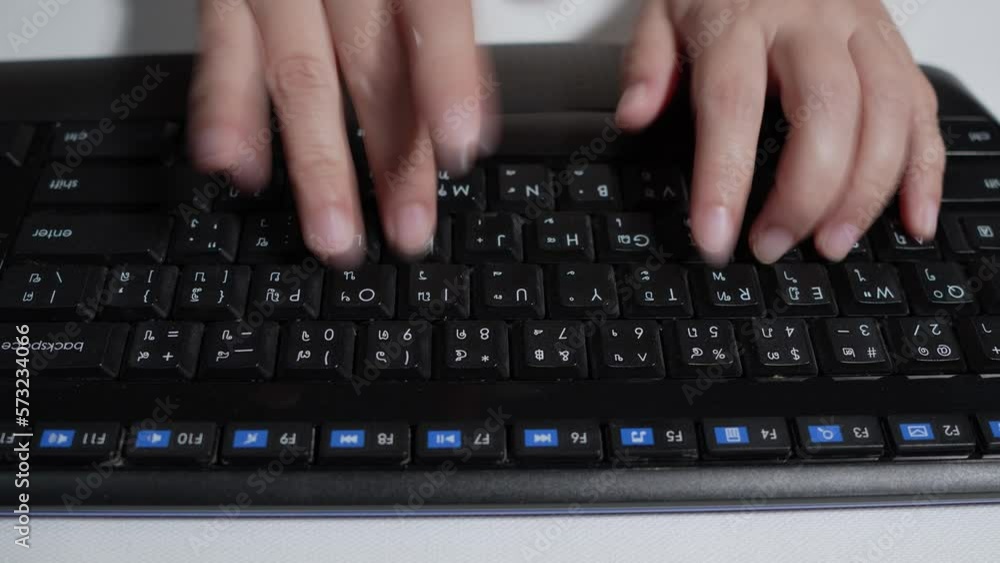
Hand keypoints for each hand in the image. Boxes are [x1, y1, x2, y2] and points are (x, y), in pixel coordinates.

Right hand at [188, 0, 492, 264]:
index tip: (462, 146)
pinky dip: (226, 109)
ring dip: (312, 161)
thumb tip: (542, 7)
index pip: (430, 8)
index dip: (447, 77)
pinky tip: (238, 166)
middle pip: (368, 62)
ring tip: (332, 234)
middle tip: (408, 230)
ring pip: (295, 72)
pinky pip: (218, 46)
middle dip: (390, 155)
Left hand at [617, 0, 944, 263]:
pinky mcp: (896, 46)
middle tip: (774, 245)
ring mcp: (862, 33)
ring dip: (865, 191)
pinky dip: (925, 170)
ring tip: (832, 244)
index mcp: (740, 19)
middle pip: (825, 111)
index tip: (714, 236)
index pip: (732, 104)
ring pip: (886, 112)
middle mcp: (810, 23)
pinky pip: (923, 108)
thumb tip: (634, 115)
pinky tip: (912, 218)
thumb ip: (648, 62)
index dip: (725, 178)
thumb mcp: (664, 8)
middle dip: (805, 193)